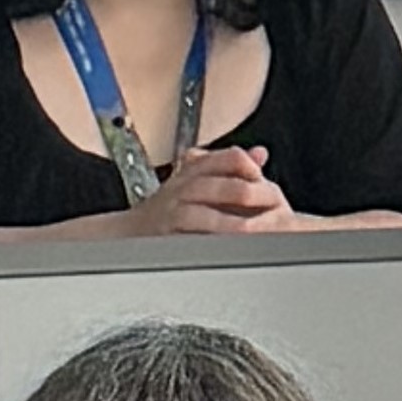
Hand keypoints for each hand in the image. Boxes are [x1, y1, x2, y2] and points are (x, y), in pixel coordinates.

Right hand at [125, 144, 289, 233]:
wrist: (127, 231)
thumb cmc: (168, 208)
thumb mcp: (198, 179)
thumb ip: (230, 167)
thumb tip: (260, 153)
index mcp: (194, 169)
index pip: (227, 158)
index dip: (249, 167)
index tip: (266, 180)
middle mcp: (183, 186)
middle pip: (219, 184)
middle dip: (247, 195)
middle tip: (274, 206)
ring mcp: (173, 211)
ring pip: (202, 212)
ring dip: (230, 222)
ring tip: (252, 229)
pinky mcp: (166, 235)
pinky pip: (188, 237)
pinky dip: (208, 241)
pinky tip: (227, 246)